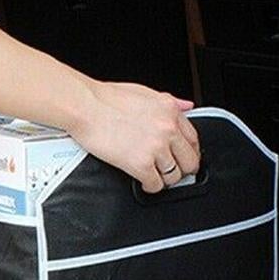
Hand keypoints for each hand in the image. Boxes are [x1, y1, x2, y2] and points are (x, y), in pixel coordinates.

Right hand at [68, 82, 199, 193]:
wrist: (84, 107)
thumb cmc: (105, 99)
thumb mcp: (144, 92)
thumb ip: (169, 101)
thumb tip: (187, 106)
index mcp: (170, 110)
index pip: (194, 139)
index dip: (189, 152)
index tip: (183, 158)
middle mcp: (168, 129)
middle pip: (190, 161)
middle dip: (182, 169)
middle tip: (171, 172)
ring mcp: (156, 148)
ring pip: (174, 176)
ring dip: (164, 179)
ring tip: (154, 177)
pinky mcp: (140, 164)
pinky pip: (155, 185)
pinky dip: (151, 187)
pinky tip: (144, 182)